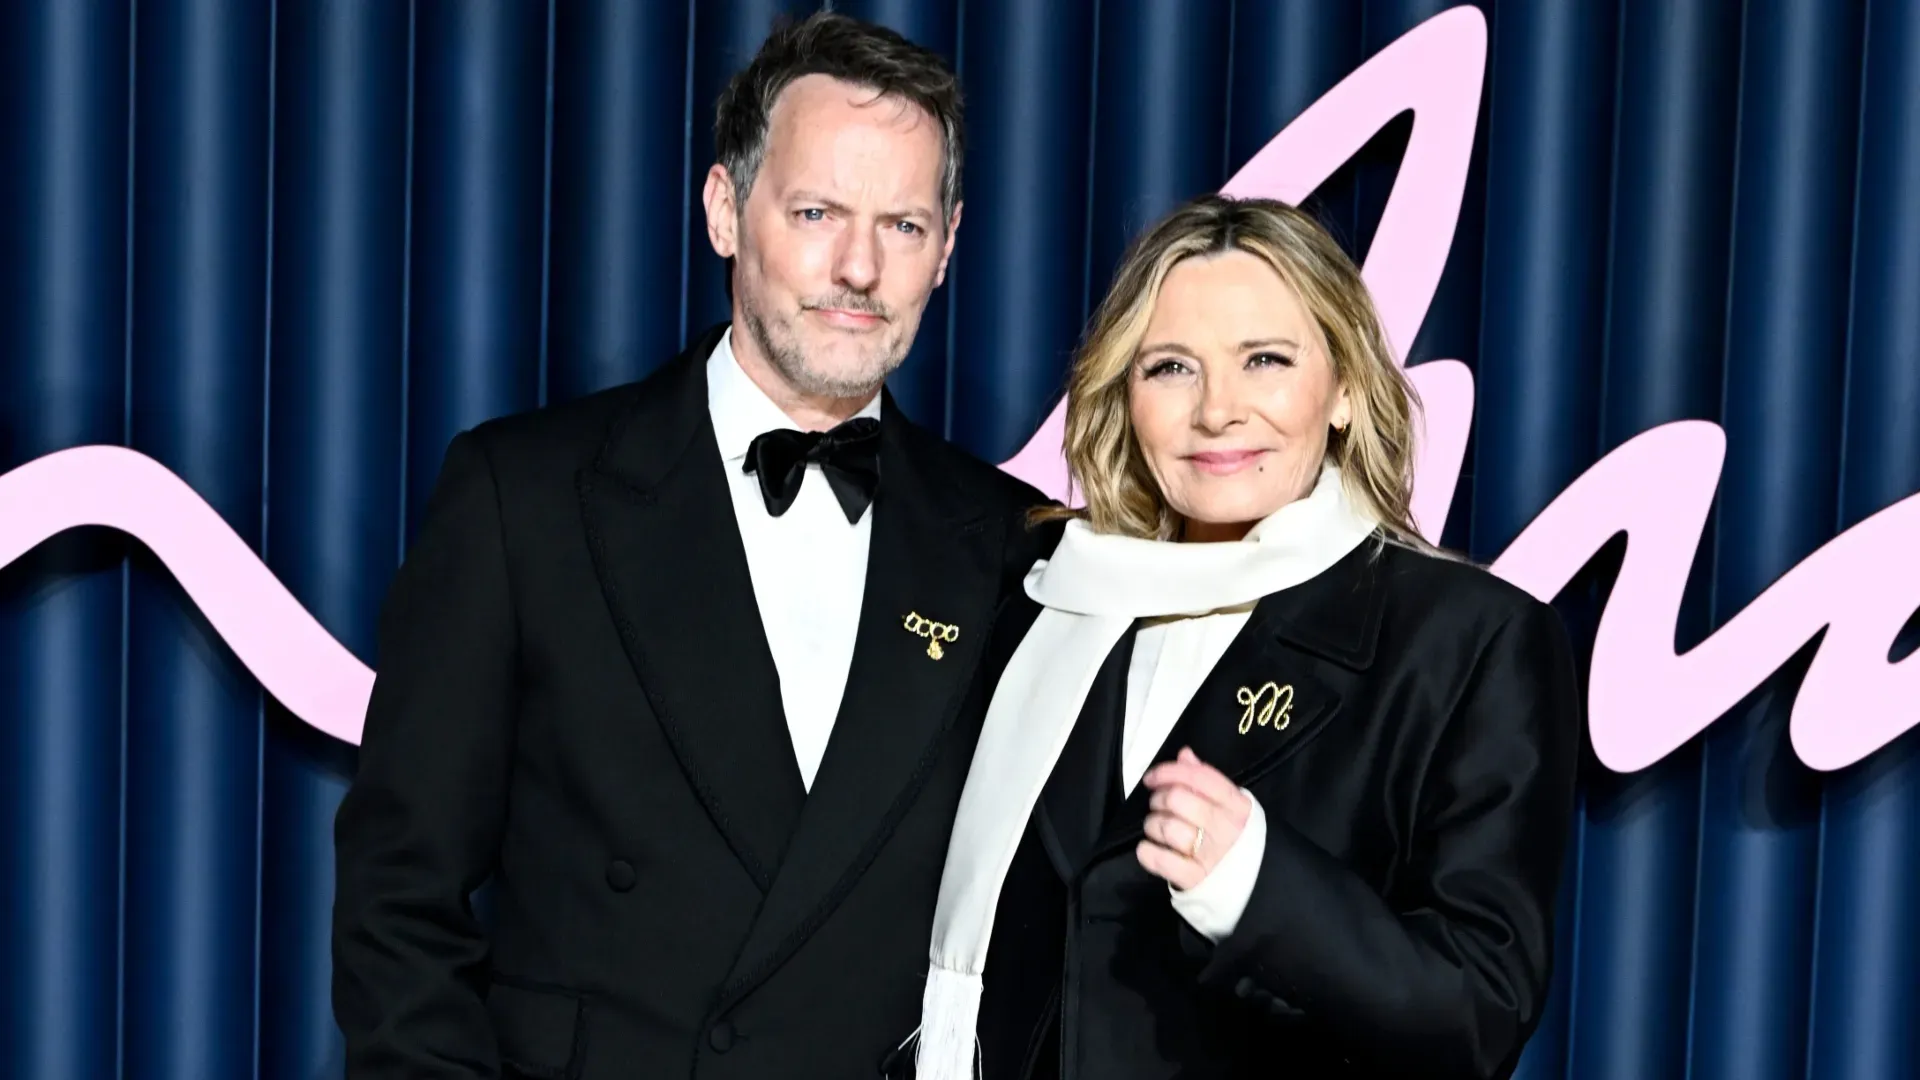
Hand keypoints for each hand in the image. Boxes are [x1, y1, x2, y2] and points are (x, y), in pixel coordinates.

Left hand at [1136, 747, 1251, 890]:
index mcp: (1237, 806)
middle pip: (1177, 799)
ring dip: (1153, 824)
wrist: (1258, 885)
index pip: (1199, 777)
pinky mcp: (1196, 879)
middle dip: (1159, 799)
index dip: (1169, 771)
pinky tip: (1149, 849)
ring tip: (1157, 829)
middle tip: (1159, 806)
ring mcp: (1211, 854)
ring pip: (1166, 827)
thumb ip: (1208, 780)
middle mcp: (1225, 828)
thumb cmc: (1238, 840)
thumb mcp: (1233, 808)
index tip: (1152, 778)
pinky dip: (1147, 852)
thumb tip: (1185, 754)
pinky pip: (1160, 860)